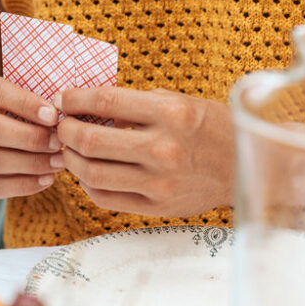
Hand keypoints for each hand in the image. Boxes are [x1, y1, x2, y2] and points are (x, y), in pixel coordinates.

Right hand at [0, 69, 60, 199]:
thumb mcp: (4, 85)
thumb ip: (26, 89)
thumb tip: (62, 107)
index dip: (24, 103)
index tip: (54, 115)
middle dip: (29, 137)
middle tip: (59, 142)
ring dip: (30, 163)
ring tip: (58, 162)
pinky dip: (21, 185)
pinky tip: (46, 179)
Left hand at [54, 87, 234, 216]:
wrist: (243, 166)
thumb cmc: (211, 127)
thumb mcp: (181, 102)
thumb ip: (139, 104)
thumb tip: (92, 105)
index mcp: (170, 114)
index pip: (106, 102)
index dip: (76, 99)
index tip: (64, 99)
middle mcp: (162, 148)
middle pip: (91, 141)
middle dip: (66, 131)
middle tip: (61, 125)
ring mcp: (159, 182)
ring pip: (93, 174)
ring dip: (72, 159)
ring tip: (70, 149)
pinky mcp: (157, 206)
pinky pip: (107, 197)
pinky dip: (89, 184)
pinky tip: (88, 171)